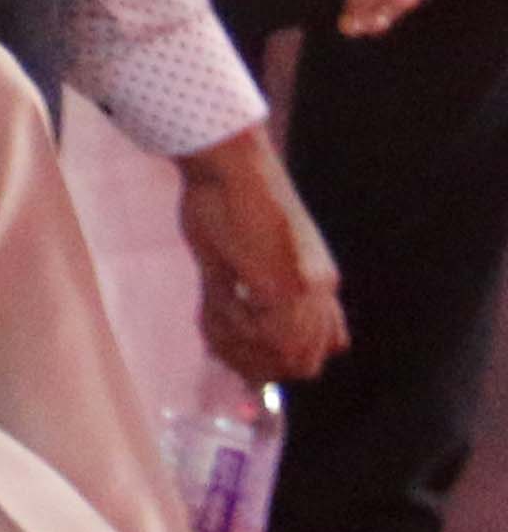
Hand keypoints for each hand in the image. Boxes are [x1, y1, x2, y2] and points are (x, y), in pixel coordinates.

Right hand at [174, 130, 349, 384]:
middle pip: (302, 364)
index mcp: (317, 282)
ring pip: (283, 356)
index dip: (270, 362)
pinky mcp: (285, 287)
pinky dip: (230, 329)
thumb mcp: (238, 258)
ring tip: (210, 313)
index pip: (315, 352)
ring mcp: (307, 290)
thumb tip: (236, 345)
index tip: (227, 353)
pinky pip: (262, 336)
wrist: (227, 166)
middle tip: (216, 344)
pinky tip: (213, 300)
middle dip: (254, 363)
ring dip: (239, 347)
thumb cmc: (224, 201)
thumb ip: (243, 300)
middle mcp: (321, 290)